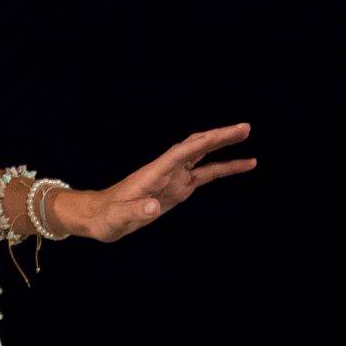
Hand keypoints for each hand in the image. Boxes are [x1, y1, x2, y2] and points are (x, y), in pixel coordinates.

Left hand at [72, 123, 258, 242]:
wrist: (99, 216)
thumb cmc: (106, 216)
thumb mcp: (118, 217)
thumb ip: (135, 211)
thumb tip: (153, 207)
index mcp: (153, 173)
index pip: (182, 153)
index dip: (203, 143)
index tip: (224, 134)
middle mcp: (165, 170)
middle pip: (195, 147)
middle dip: (219, 137)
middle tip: (245, 128)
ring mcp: (173, 178)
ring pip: (202, 156)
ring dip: (223, 147)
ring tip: (246, 137)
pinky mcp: (177, 188)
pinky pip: (205, 175)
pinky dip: (223, 168)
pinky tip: (242, 165)